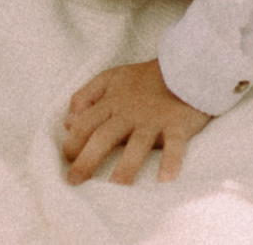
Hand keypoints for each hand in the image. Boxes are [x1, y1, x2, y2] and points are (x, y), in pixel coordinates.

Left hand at [61, 59, 212, 184]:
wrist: (186, 65)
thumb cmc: (145, 78)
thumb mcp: (111, 78)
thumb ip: (86, 96)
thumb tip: (67, 123)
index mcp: (112, 101)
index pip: (84, 123)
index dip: (72, 142)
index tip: (67, 160)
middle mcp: (130, 112)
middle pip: (104, 136)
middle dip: (87, 160)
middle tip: (75, 181)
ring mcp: (154, 119)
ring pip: (137, 144)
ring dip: (126, 167)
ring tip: (116, 187)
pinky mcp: (177, 124)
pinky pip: (175, 145)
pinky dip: (171, 161)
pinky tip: (165, 179)